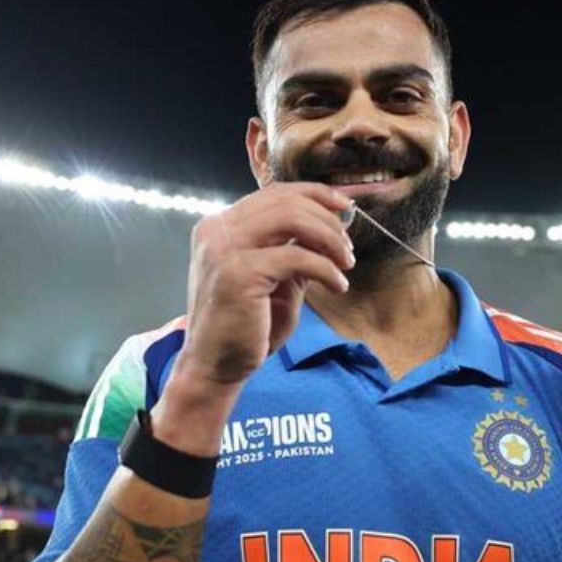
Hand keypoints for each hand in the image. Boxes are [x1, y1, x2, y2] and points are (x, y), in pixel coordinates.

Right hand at [178, 182, 353, 388]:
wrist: (214, 368)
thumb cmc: (245, 328)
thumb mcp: (275, 280)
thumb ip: (294, 250)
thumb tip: (332, 227)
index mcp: (220, 227)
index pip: (274, 194)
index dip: (315, 194)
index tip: (344, 208)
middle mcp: (216, 230)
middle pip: (286, 201)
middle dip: (327, 220)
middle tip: (348, 249)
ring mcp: (223, 248)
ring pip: (292, 218)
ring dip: (328, 238)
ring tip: (346, 263)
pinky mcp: (238, 272)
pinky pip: (297, 257)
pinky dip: (326, 269)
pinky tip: (337, 285)